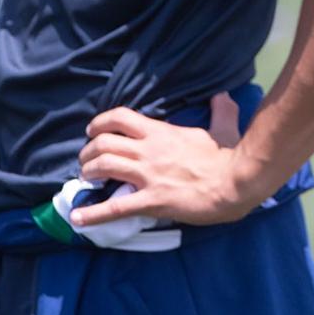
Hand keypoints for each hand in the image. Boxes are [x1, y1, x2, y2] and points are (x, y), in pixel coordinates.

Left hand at [75, 94, 256, 227]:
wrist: (235, 183)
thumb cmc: (229, 157)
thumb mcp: (224, 128)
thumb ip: (220, 110)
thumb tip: (223, 96)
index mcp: (161, 132)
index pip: (120, 118)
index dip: (100, 123)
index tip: (93, 131)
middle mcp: (148, 150)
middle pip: (103, 143)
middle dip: (88, 151)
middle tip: (87, 160)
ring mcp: (147, 176)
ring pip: (103, 167)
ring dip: (88, 172)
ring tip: (85, 179)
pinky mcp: (151, 201)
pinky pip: (115, 208)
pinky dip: (92, 214)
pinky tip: (77, 218)